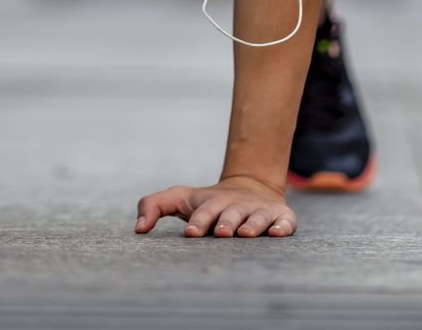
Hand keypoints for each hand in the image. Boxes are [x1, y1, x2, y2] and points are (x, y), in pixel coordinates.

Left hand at [134, 175, 295, 237]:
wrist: (250, 187)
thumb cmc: (207, 202)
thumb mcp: (179, 199)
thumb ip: (153, 206)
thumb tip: (137, 228)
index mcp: (212, 204)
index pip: (203, 212)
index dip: (198, 222)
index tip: (190, 233)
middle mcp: (236, 206)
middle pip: (230, 214)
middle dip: (225, 223)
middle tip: (221, 234)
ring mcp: (259, 211)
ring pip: (256, 218)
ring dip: (252, 225)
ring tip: (245, 235)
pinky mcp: (280, 216)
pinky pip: (284, 221)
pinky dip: (282, 226)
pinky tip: (276, 233)